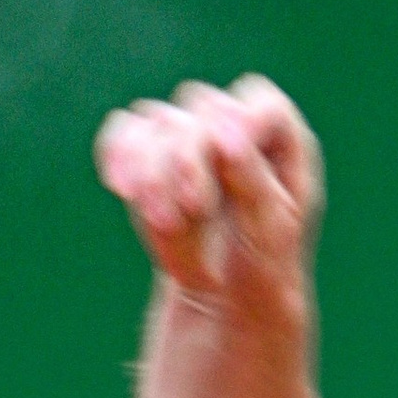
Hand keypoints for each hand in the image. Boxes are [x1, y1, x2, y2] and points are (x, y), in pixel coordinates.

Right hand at [95, 77, 321, 313]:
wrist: (227, 294)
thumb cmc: (263, 259)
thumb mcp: (272, 227)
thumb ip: (250, 173)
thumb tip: (221, 132)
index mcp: (279, 138)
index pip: (261, 103)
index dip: (242, 120)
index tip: (225, 154)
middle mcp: (234, 126)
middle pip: (204, 107)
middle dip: (192, 154)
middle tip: (195, 207)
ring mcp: (189, 136)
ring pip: (159, 120)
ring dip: (155, 171)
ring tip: (165, 222)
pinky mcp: (149, 152)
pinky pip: (124, 132)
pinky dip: (118, 156)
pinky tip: (123, 189)